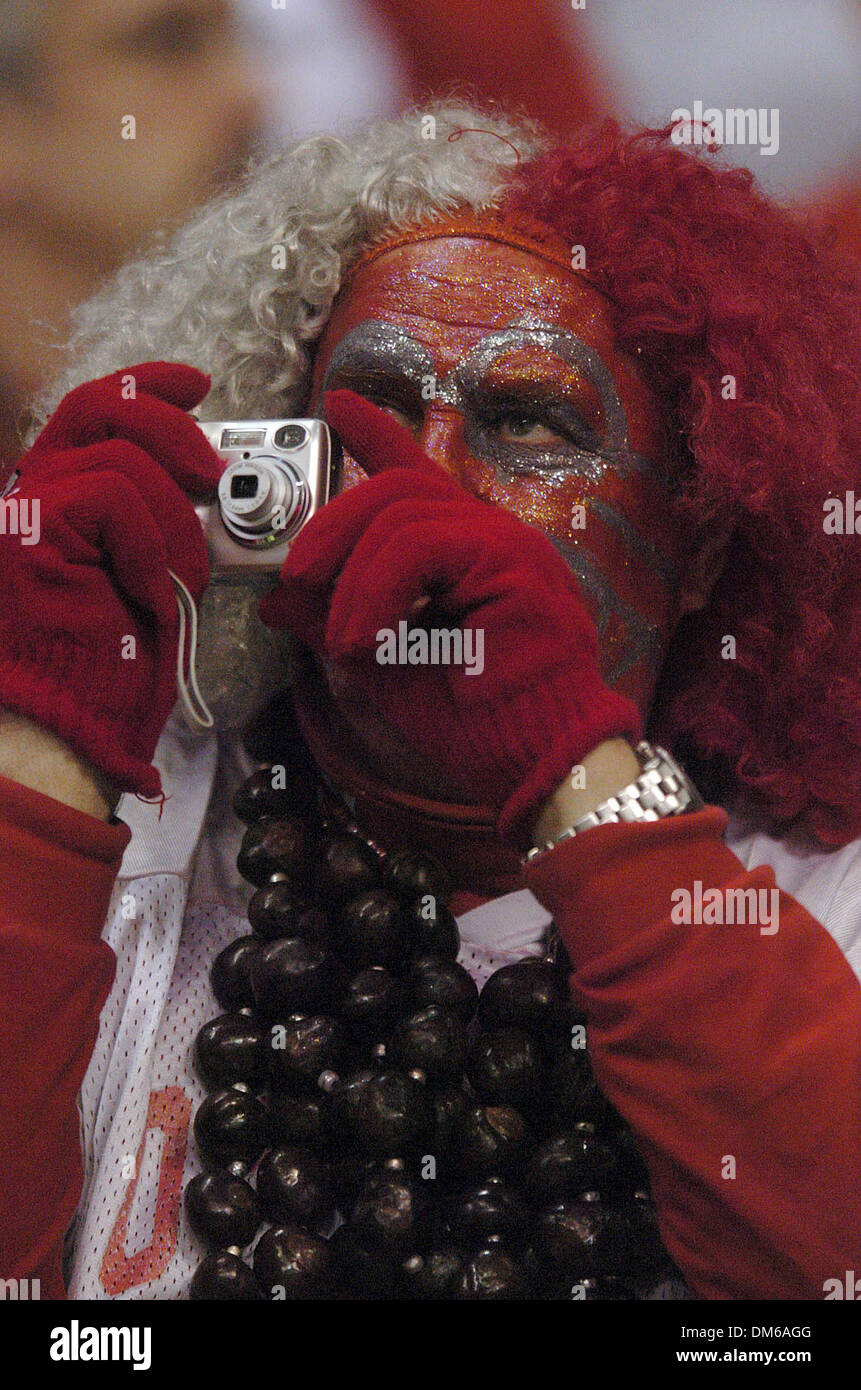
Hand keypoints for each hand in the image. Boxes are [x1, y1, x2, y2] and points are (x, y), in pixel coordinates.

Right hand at [0, 362, 219, 797]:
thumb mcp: (148, 580)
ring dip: (173, 525)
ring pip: (121, 462)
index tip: (196, 385)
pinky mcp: (27, 524)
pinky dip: (149, 546)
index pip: (92, 413)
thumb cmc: (107, 673)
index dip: (146, 388)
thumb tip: (212, 496)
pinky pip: (114, 498)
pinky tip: (147, 594)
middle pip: (99, 408)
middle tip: (213, 472)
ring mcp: (19, 506)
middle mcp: (25, 494)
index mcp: (52, 503)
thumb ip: (159, 527)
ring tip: (174, 583)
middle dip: (171, 427)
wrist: (67, 730)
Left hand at [260, 390, 640, 844]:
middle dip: (331, 528)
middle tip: (295, 575)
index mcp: (465, 552)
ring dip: (352, 579)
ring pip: (402, 513)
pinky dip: (378, 591)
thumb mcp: (383, 663)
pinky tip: (367, 636)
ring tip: (344, 639)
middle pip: (394, 490)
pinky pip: (422, 546)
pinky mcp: (513, 561)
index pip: (416, 476)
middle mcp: (490, 533)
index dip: (376, 435)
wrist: (536, 763)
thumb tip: (276, 600)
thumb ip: (334, 622)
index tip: (337, 406)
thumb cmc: (475, 720)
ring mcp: (508, 542)